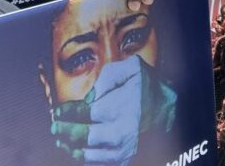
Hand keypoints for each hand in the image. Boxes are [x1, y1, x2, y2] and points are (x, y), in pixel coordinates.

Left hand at [50, 55, 175, 164]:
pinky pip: (102, 165)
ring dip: (75, 150)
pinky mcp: (126, 159)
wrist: (169, 106)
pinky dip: (88, 161)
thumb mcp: (131, 68)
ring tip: (62, 142)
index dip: (69, 112)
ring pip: (93, 157)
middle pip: (88, 138)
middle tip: (55, 128)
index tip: (58, 110)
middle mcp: (124, 132)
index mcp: (123, 109)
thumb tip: (91, 97)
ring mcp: (125, 149)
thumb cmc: (145, 85)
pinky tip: (77, 152)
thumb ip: (108, 77)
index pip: (87, 113)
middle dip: (68, 133)